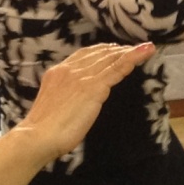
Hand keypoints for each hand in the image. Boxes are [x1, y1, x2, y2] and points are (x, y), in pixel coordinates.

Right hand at [20, 43, 153, 158]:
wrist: (37, 136)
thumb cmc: (44, 131)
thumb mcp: (55, 105)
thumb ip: (67, 96)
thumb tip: (79, 99)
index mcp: (57, 72)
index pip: (84, 55)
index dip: (103, 51)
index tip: (116, 50)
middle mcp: (69, 69)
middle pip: (99, 54)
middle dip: (119, 50)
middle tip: (136, 49)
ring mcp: (81, 77)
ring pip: (111, 59)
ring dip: (130, 52)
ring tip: (146, 48)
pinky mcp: (93, 88)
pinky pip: (117, 69)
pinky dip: (133, 59)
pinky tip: (145, 53)